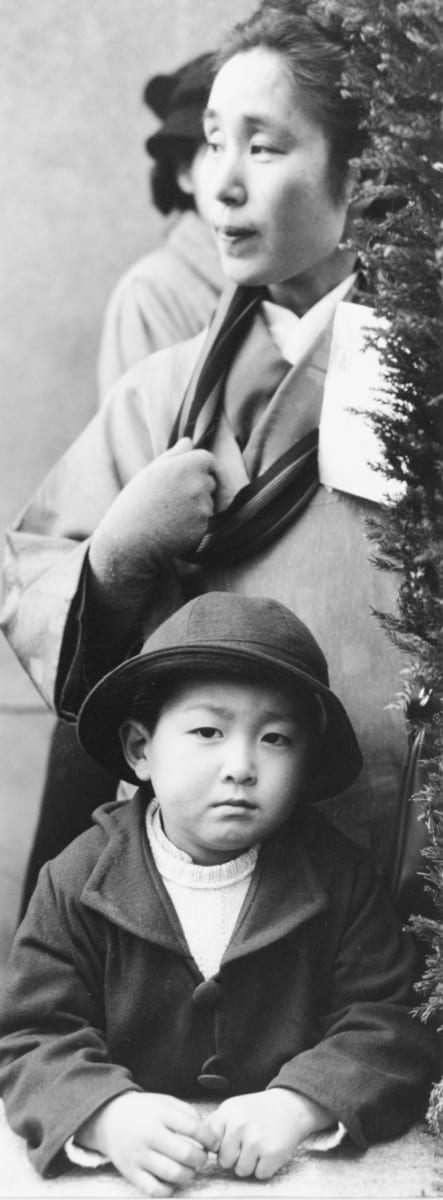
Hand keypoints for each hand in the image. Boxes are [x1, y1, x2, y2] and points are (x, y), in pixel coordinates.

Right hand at [76, 1090, 217, 1196]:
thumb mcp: (165, 1101)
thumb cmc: (143, 1111)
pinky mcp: (131, 1173)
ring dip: (189, 1174)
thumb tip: (208, 1133)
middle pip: (186, 1154)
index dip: (210, 1138)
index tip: (212, 1142)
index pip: (194, 1128)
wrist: (108, 1119)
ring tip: (189, 1168)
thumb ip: (188, 1113)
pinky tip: (173, 1180)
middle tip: (201, 1156)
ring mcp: (139, 1156)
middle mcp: (149, 1135)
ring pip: (173, 1174)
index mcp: (160, 1113)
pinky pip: (155, 1190)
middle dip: (201, 1159)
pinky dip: (170, 1189)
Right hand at [89, 438, 216, 589]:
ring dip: (195, 507)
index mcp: (186, 465)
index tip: (186, 475)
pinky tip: (173, 527)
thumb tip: (189, 441)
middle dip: (197, 487)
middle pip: (210, 481)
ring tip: (168, 514)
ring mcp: (203, 507)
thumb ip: (173, 455)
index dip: (198, 467)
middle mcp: (199, 484)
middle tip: (171, 498)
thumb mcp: (150, 472)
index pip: (208, 459)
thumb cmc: (135, 502)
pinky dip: (193, 524)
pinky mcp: (203, 527)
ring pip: (208, 503)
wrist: (129, 539)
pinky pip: (204, 522)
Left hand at [204, 1088, 333, 1180]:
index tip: (229, 1141)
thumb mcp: (234, 1107)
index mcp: (227, 1112)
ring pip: (240, 1170)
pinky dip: (265, 1167)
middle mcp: (239, 1125)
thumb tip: (199, 1144)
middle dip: (234, 1157)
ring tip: (258, 1146)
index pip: (210, 1144)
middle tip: (247, 1143)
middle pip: (224, 1161)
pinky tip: (268, 1151)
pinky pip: (259, 1174)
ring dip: (250, 1163)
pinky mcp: (272, 1153)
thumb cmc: (260, 1109)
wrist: (291, 1105)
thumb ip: (215, 1124)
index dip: (219, 1146)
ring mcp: (256, 1140)